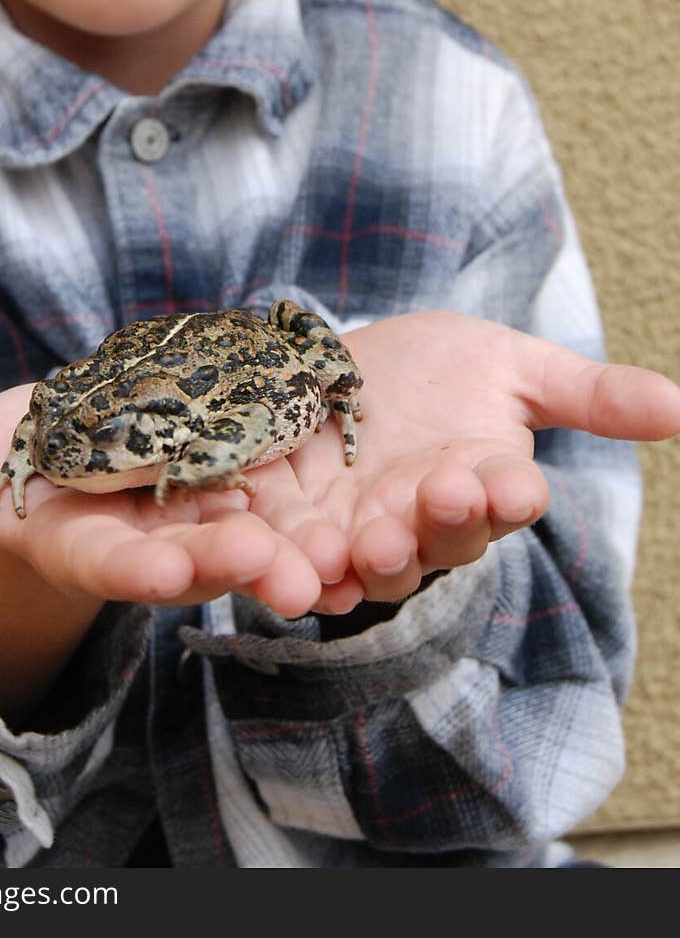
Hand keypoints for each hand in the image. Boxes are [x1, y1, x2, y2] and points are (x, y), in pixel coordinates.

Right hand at [0, 311, 679, 620]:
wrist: (203, 411)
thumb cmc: (101, 437)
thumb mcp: (8, 448)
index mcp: (214, 526)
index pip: (207, 560)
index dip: (214, 569)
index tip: (240, 575)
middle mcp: (306, 512)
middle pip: (329, 542)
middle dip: (353, 549)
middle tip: (374, 551)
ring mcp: (382, 467)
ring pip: (434, 498)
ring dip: (468, 500)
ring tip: (504, 487)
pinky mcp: (453, 406)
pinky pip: (533, 403)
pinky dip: (593, 399)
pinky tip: (665, 403)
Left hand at [257, 310, 679, 611]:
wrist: (342, 366)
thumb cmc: (440, 369)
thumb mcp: (512, 366)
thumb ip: (587, 392)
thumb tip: (679, 405)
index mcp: (487, 482)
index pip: (507, 496)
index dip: (509, 493)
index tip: (514, 484)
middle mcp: (430, 520)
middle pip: (443, 538)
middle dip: (441, 524)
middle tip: (440, 500)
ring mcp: (365, 531)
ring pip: (376, 563)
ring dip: (373, 560)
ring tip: (366, 547)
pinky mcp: (301, 530)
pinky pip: (304, 563)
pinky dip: (301, 570)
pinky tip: (296, 571)